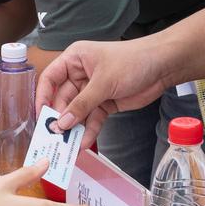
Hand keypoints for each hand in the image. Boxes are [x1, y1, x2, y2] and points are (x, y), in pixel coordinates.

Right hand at [37, 37, 169, 143]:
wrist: (163, 66)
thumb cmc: (132, 61)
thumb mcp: (104, 81)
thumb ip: (82, 104)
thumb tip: (62, 123)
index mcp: (75, 59)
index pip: (50, 78)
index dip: (43, 97)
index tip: (41, 117)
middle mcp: (80, 74)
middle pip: (63, 99)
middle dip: (61, 118)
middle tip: (56, 137)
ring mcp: (93, 90)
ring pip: (78, 112)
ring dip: (75, 128)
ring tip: (68, 146)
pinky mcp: (106, 103)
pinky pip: (93, 119)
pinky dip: (90, 130)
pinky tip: (85, 143)